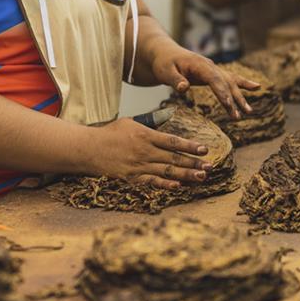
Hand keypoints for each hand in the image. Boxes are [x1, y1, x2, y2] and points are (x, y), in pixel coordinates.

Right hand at [88, 118, 212, 188]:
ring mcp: (138, 166)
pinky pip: (152, 182)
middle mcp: (144, 151)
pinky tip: (178, 186)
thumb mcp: (131, 121)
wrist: (89, 149)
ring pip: (166, 171)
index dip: (190, 146)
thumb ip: (151, 120)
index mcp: (145, 135)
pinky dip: (165, 184)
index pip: (172, 141)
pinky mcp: (132, 178)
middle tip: (210, 167)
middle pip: (173, 158)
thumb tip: (169, 113)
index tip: (205, 149)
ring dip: (185, 175)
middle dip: (193, 163)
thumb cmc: (111, 133)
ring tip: (201, 177)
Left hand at [150, 45, 258, 118]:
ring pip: (231, 82)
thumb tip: (184, 88)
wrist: (165, 53)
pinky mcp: (214, 73)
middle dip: (233, 98)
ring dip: (240, 96)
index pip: (214, 78)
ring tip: (249, 111)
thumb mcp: (164, 71)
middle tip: (238, 115)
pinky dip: (244, 84)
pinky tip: (257, 87)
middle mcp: (210, 65)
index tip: (228, 104)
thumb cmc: (164, 63)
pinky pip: (231, 79)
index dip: (221, 91)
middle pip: (225, 82)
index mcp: (199, 64)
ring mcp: (213, 69)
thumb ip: (175, 80)